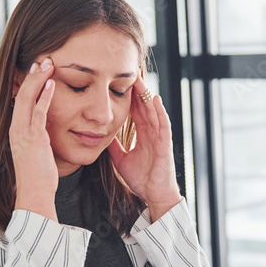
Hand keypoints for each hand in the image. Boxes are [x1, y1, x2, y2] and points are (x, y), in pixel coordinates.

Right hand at [10, 57, 58, 220]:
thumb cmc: (39, 175)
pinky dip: (44, 96)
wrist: (34, 193)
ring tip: (47, 63)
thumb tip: (45, 127)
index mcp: (16, 130)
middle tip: (43, 58)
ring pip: (27, 98)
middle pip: (21, 93)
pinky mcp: (33, 138)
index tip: (38, 69)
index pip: (20, 100)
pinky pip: (38, 112)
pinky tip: (51, 83)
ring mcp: (22, 132)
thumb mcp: (37, 150)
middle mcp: (16, 128)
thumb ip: (38, 136)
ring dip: (37, 79)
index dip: (28, 82)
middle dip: (32, 74)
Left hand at [106, 72, 181, 218]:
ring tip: (140, 79)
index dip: (128, 97)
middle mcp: (152, 132)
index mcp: (143, 135)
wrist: (154, 195)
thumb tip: (100, 134)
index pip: (135, 111)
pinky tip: (156, 99)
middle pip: (144, 106)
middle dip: (137, 90)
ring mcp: (160, 137)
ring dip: (147, 95)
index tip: (118, 82)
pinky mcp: (165, 144)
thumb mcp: (121, 159)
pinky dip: (160, 111)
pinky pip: (163, 124)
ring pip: (153, 110)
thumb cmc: (141, 179)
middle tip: (128, 71)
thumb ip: (114, 146)